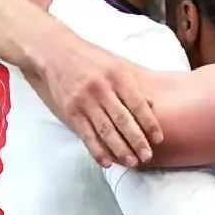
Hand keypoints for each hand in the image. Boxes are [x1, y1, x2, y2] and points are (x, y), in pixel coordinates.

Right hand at [15, 0, 162, 168]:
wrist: (56, 52)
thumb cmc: (90, 59)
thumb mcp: (116, 65)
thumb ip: (132, 86)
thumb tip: (153, 106)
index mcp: (117, 76)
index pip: (138, 104)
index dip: (150, 123)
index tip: (158, 139)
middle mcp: (102, 89)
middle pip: (123, 120)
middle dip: (137, 141)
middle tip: (147, 156)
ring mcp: (85, 101)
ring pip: (105, 130)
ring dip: (120, 149)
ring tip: (131, 162)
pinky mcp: (70, 110)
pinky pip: (86, 134)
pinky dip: (97, 150)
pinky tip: (107, 161)